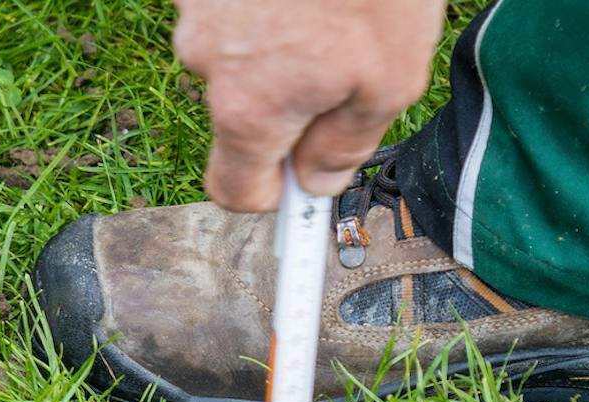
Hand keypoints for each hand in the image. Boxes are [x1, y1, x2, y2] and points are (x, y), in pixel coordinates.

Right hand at [173, 0, 446, 211]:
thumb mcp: (391, 79)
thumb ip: (348, 146)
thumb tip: (319, 182)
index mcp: (248, 110)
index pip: (235, 193)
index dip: (274, 196)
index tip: (299, 190)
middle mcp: (205, 61)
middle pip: (239, 117)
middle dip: (284, 104)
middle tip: (344, 59)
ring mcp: (196, 7)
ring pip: (236, 54)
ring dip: (275, 44)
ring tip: (330, 1)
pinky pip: (232, 6)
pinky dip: (263, 2)